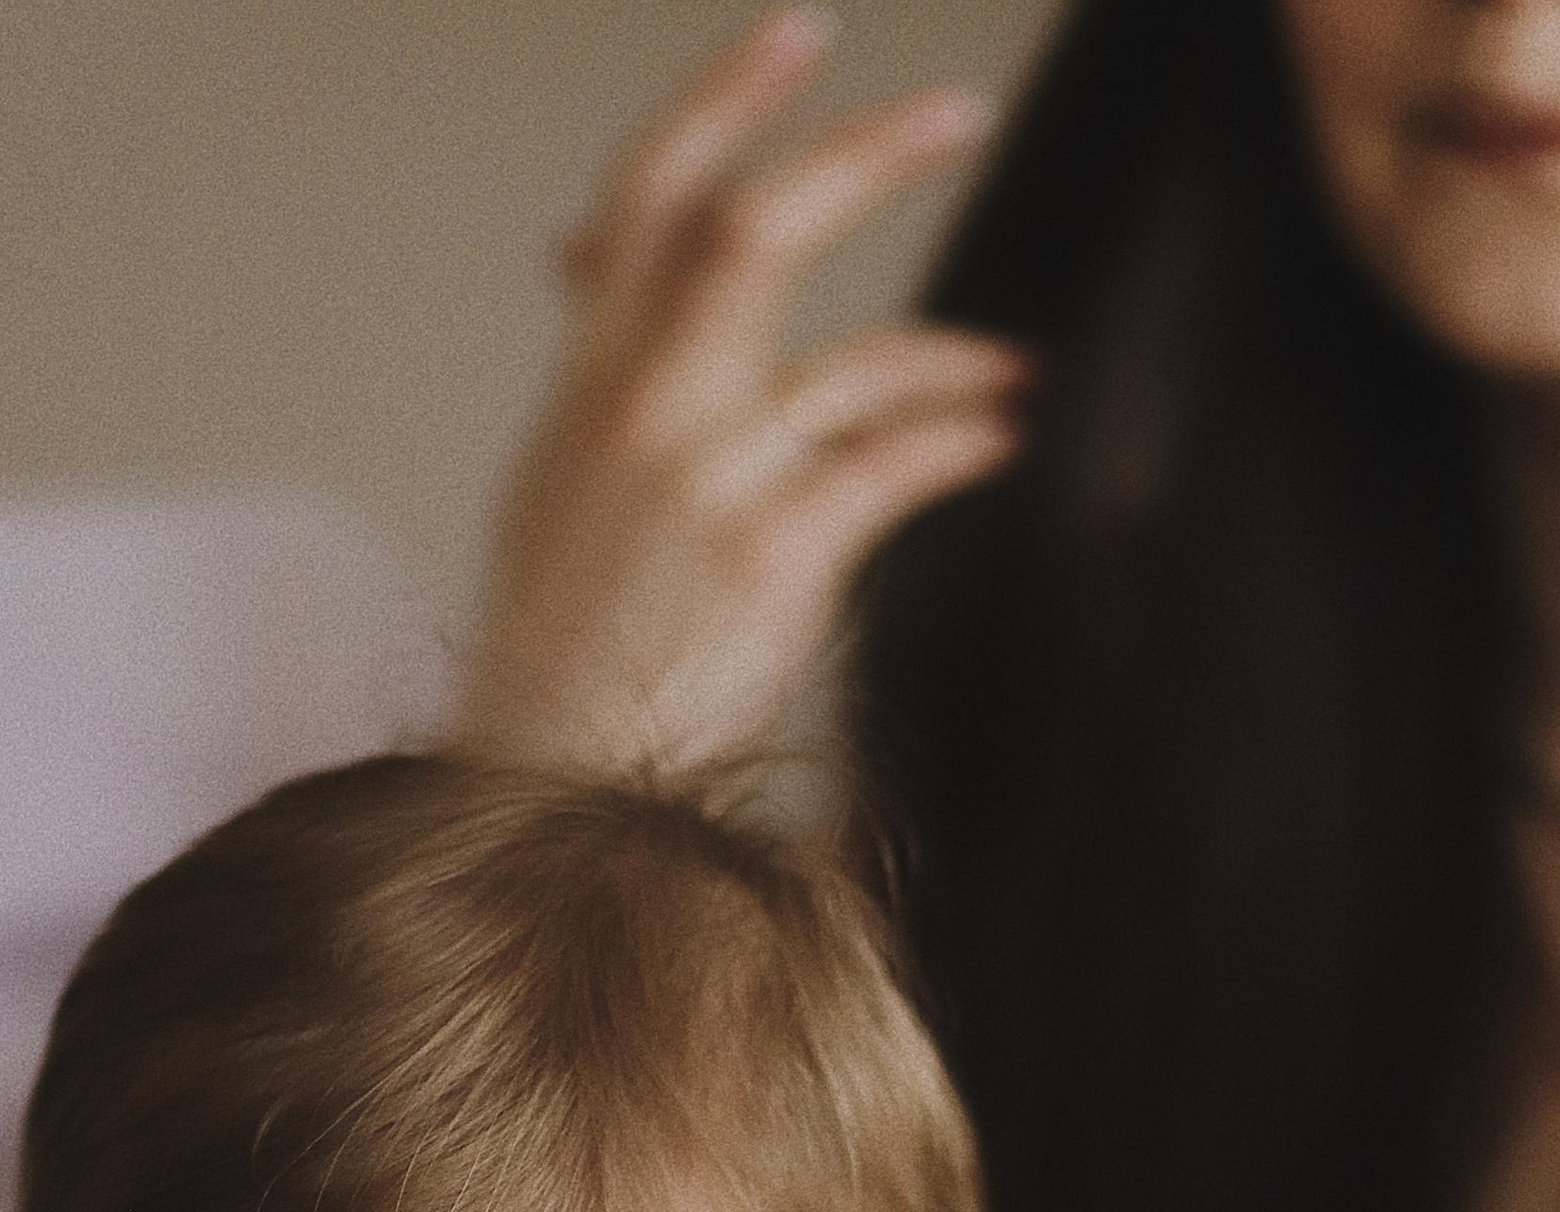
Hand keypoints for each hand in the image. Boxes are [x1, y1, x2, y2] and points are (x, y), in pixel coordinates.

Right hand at [458, 9, 1030, 773]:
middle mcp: (643, 413)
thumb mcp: (551, 479)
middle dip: (868, 155)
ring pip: (858, 360)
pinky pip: (893, 467)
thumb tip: (583, 247)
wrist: (551, 787)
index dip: (725, 98)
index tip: (801, 32)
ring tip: (1008, 371)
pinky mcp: (770, 562)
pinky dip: (959, 440)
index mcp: (591, 383)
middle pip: (754, 228)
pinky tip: (995, 438)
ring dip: (958, 355)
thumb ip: (593, 359)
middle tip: (957, 113)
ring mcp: (708, 484)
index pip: (648, 197)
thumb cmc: (562, 650)